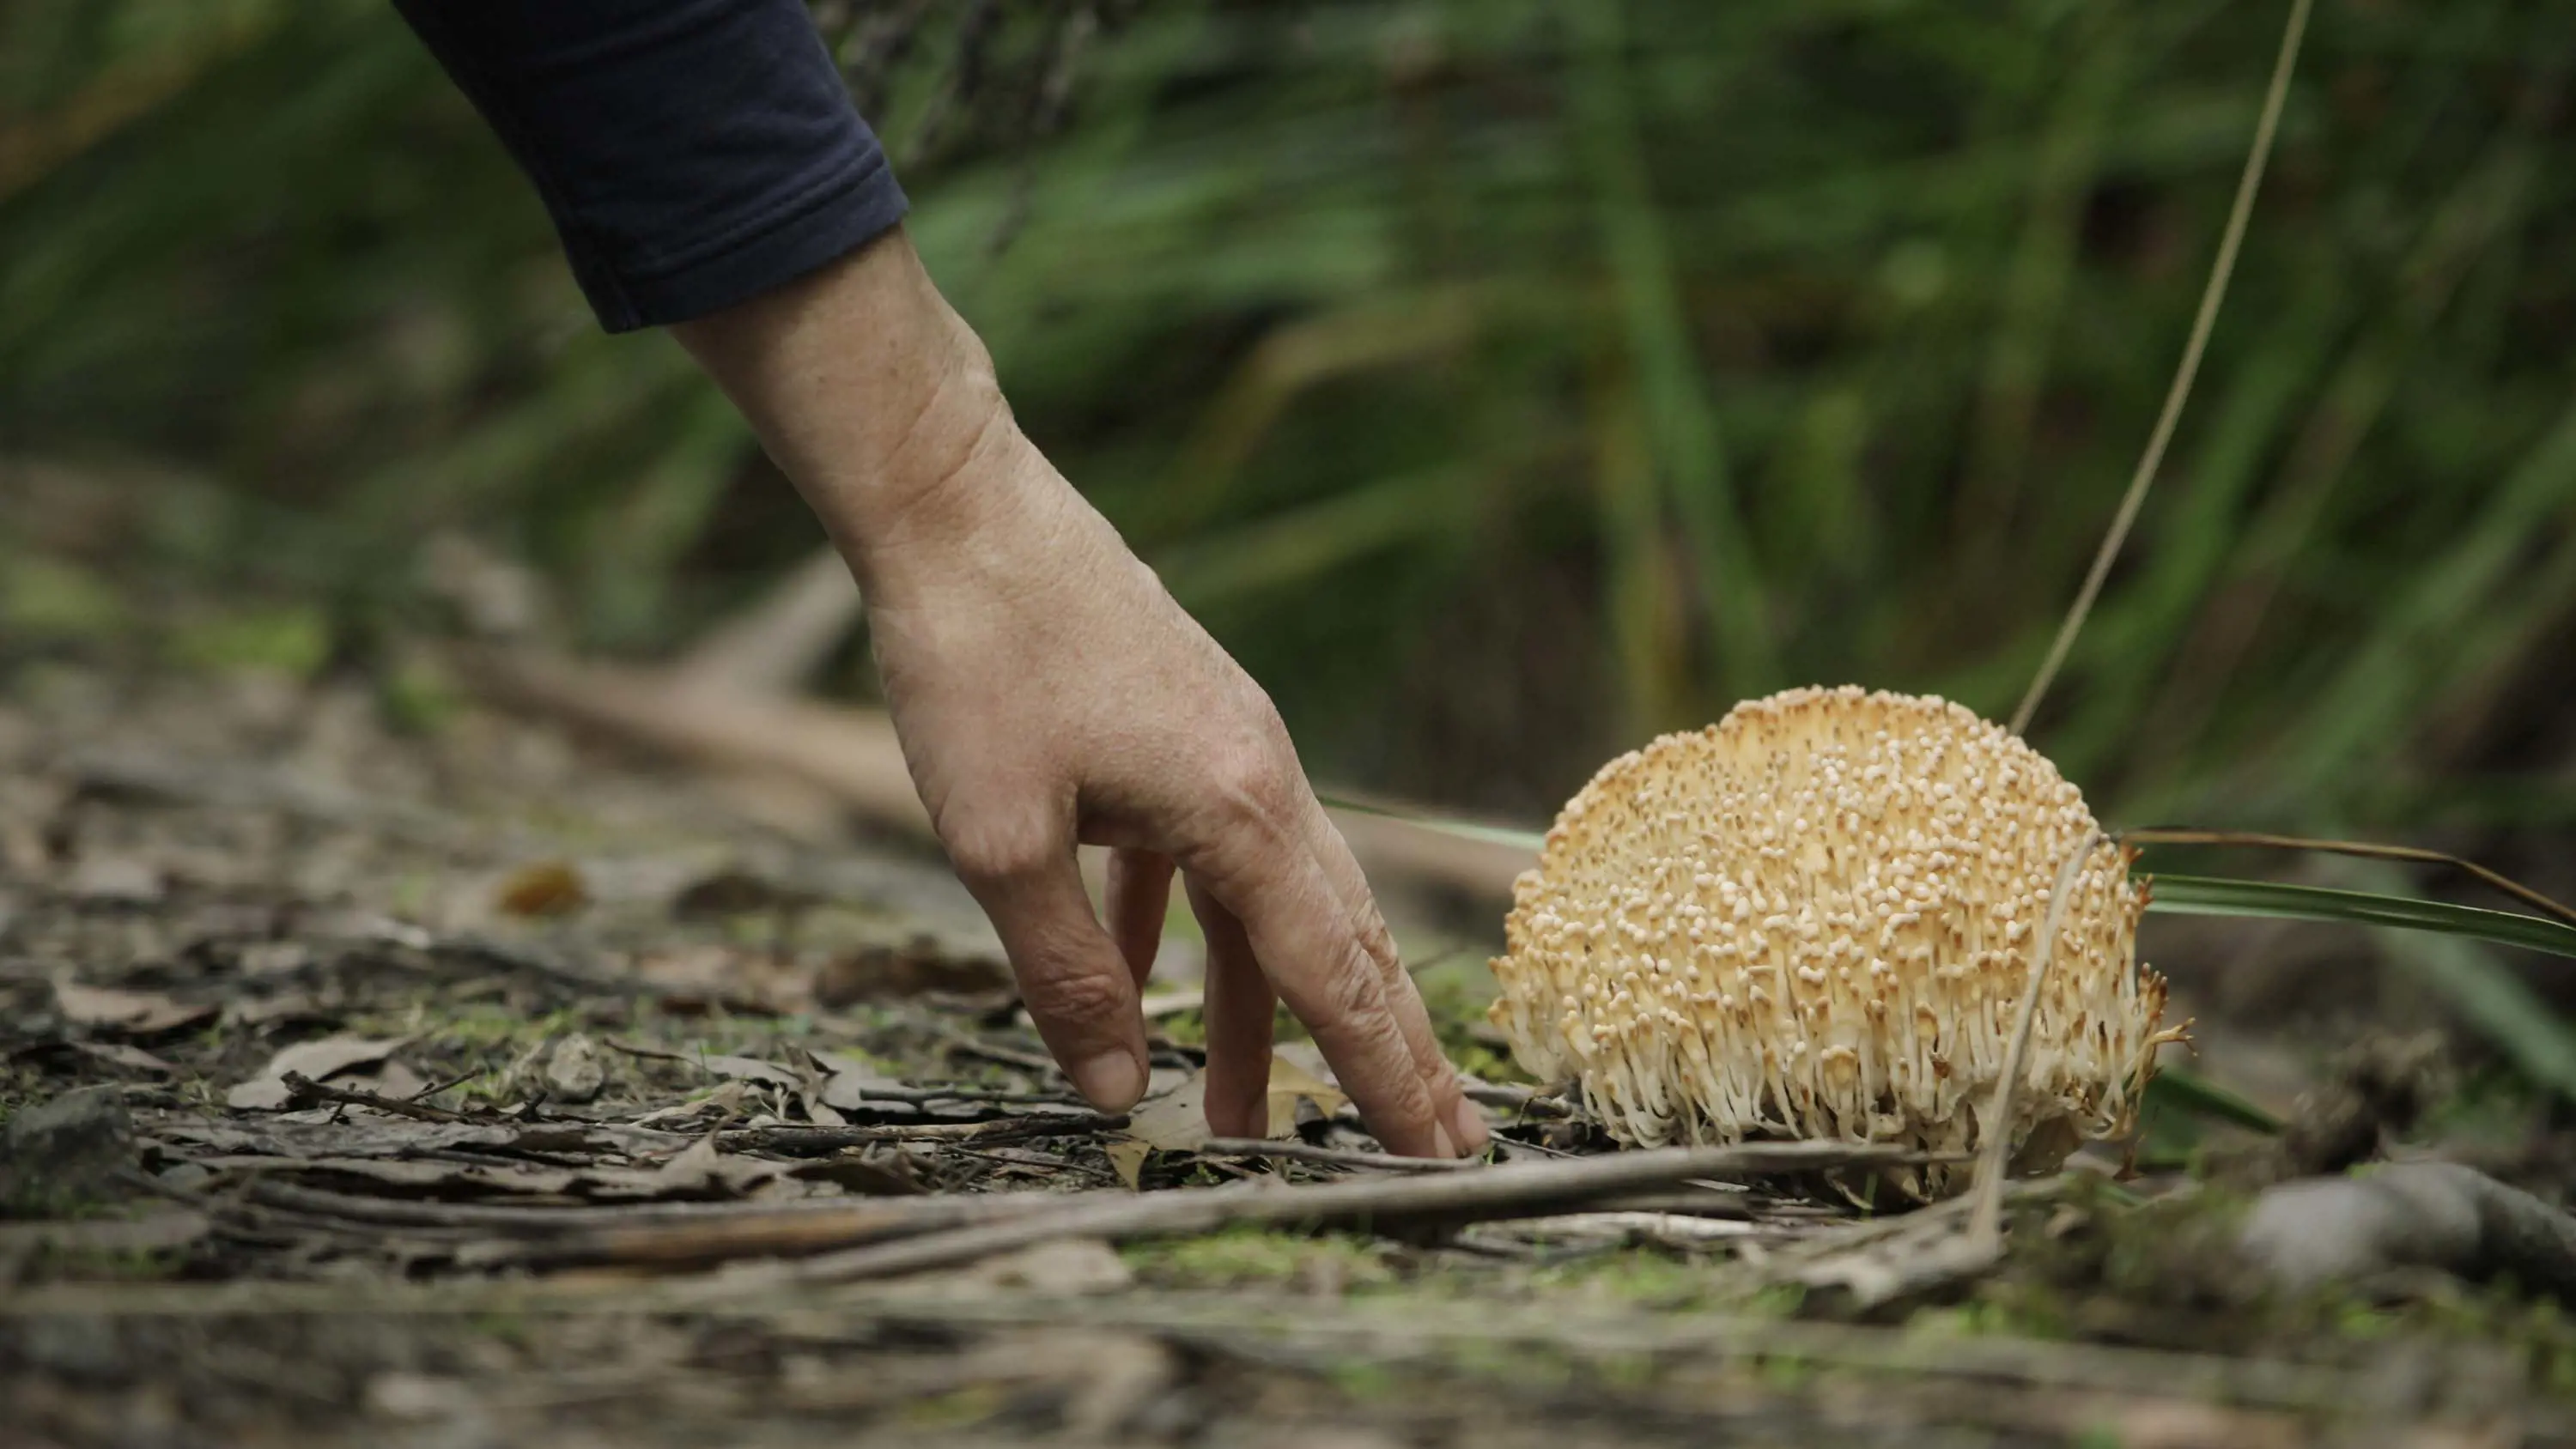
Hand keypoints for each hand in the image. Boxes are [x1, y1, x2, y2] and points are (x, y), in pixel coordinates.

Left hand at [673, 228, 1484, 1157]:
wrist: (954, 504)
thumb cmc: (976, 661)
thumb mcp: (999, 842)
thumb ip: (1063, 975)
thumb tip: (1112, 1094)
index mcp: (1239, 807)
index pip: (1333, 972)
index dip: (1381, 1074)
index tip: (1436, 1154)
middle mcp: (1259, 776)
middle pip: (1338, 940)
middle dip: (1377, 1050)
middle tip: (1428, 1146)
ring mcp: (1223, 745)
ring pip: (1265, 904)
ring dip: (1257, 1008)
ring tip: (1233, 1113)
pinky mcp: (1176, 726)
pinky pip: (1197, 857)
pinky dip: (1179, 929)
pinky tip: (1138, 978)